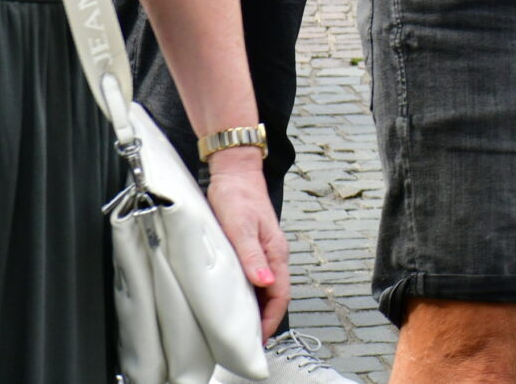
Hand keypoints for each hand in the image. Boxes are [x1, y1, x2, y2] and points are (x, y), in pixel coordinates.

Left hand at [203, 155, 289, 337]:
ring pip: (266, 288)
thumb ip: (252, 257)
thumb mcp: (240, 228)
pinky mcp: (254, 249)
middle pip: (275, 295)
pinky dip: (250, 295)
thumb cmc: (237, 197)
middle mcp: (274, 255)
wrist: (235, 174)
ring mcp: (265, 252)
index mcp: (276, 253)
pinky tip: (237, 301)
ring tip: (243, 328)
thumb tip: (265, 284)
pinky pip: (257, 279)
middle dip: (265, 320)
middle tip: (249, 341)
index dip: (271, 320)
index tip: (259, 340)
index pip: (280, 294)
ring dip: (258, 309)